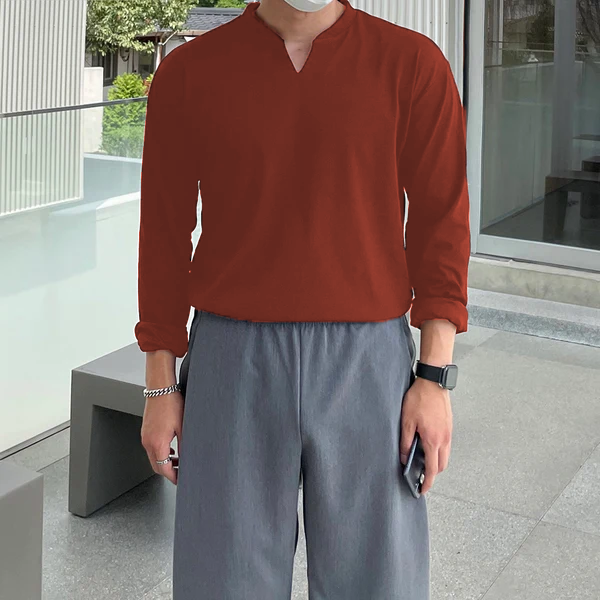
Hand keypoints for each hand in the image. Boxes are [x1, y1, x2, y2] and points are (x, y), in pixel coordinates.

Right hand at [141, 391, 183, 484]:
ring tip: (178, 461)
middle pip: (157, 466)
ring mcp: (145, 436)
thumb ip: (184, 445)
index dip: (173, 477)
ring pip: (153, 458)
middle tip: (181, 472)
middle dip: (168, 472)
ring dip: (164, 462)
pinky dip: (160, 453)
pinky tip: (170, 449)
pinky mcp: (145, 431)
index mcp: (157, 444)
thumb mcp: (183, 426)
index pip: (164, 469)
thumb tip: (187, 458)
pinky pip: (151, 448)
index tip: (181, 480)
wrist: (160, 388)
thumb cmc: (172, 404)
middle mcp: (148, 442)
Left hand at [399, 376, 452, 493]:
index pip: (432, 469)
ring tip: (422, 460)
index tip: (422, 490)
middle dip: (432, 474)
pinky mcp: (449, 426)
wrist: (433, 382)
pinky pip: (446, 445)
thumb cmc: (419, 399)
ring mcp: (449, 433)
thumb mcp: (406, 421)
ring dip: (436, 462)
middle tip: (420, 476)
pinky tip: (427, 445)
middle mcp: (444, 439)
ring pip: (445, 456)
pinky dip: (439, 451)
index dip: (427, 482)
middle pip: (441, 465)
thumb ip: (405, 441)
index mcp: (433, 440)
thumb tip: (403, 457)